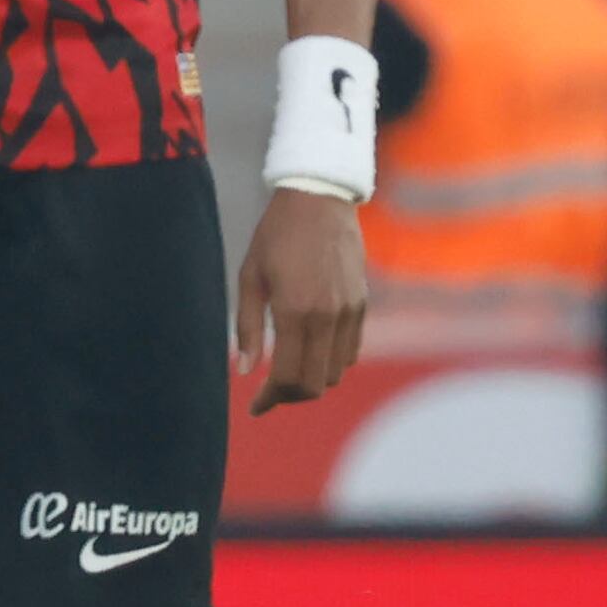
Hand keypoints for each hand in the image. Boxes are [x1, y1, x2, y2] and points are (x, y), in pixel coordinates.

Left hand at [234, 186, 370, 413]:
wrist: (319, 199)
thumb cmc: (275, 236)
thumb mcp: (250, 277)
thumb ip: (248, 328)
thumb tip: (245, 372)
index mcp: (295, 311)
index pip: (288, 377)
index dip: (270, 399)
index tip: (255, 407)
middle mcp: (328, 317)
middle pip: (315, 384)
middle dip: (290, 397)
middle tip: (269, 394)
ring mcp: (349, 312)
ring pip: (335, 372)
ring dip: (312, 381)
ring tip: (287, 373)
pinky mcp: (361, 305)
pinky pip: (351, 351)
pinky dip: (331, 363)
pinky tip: (310, 353)